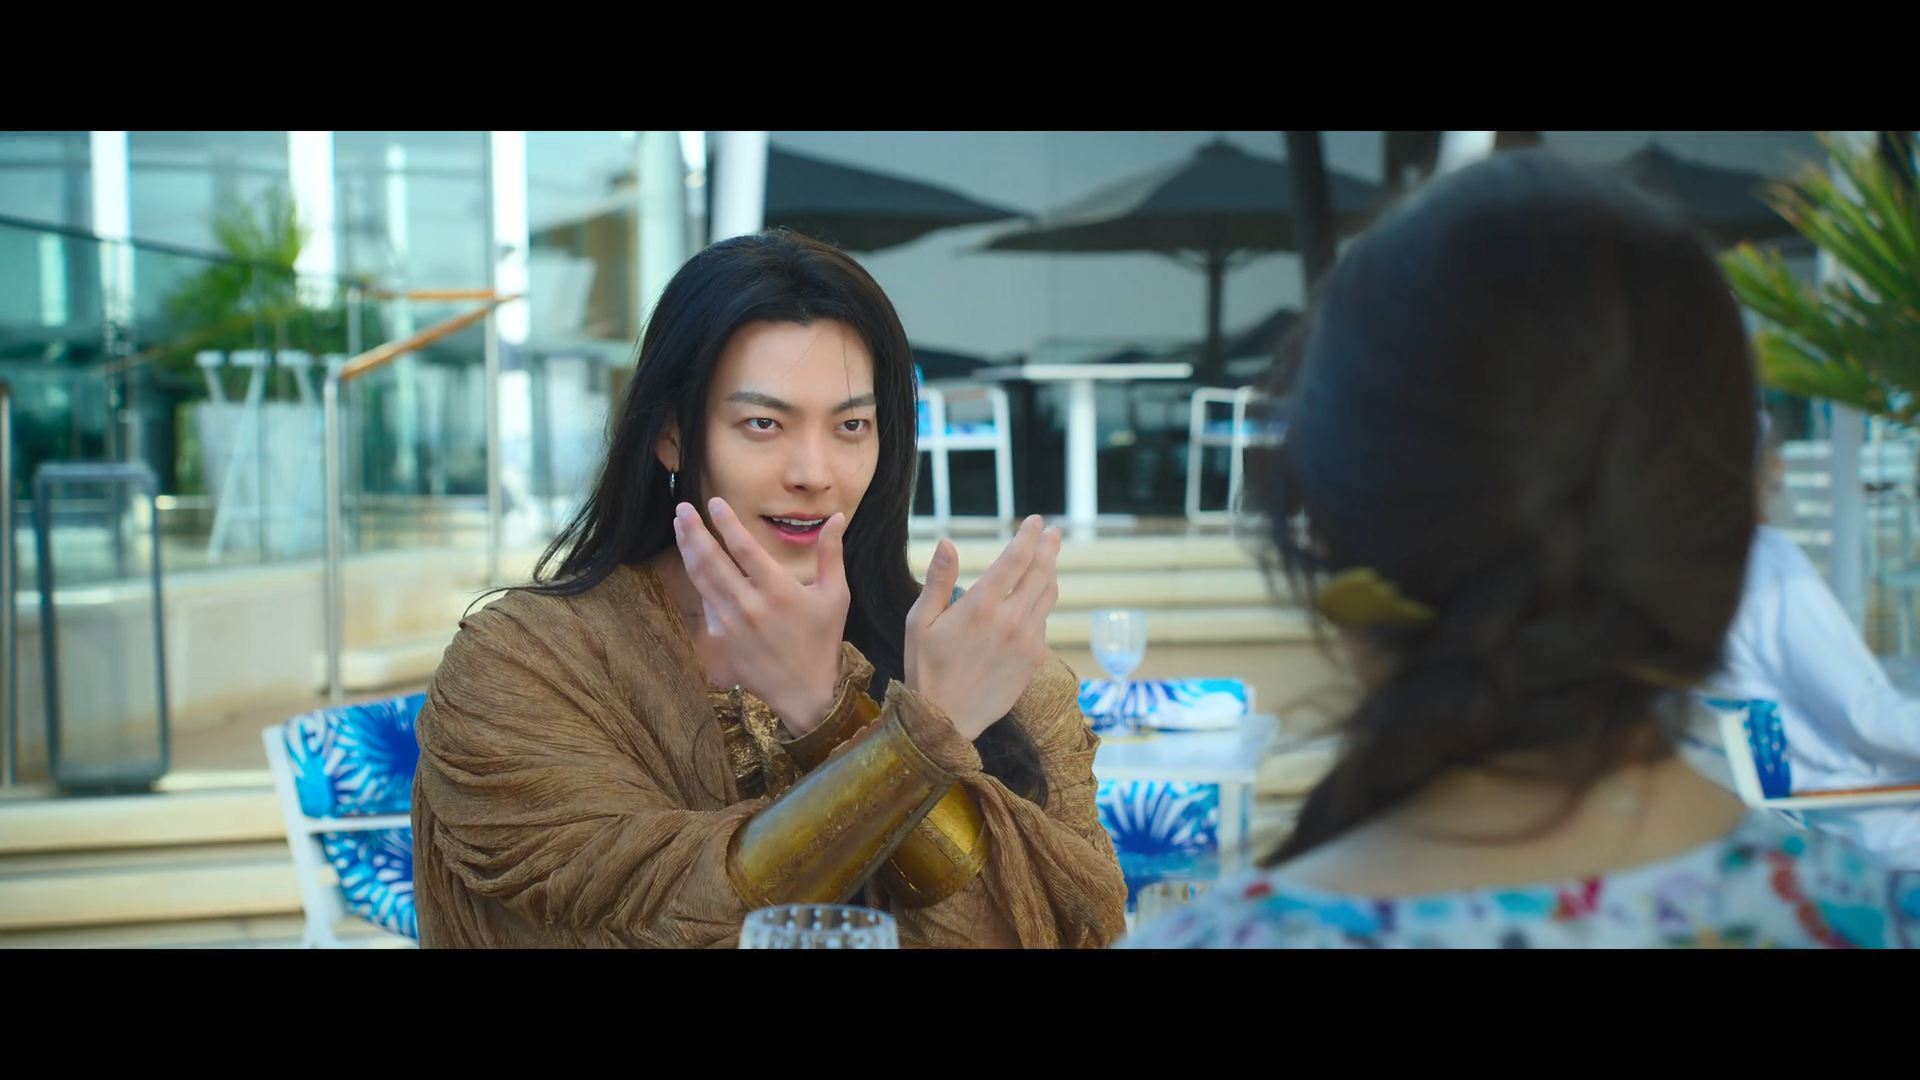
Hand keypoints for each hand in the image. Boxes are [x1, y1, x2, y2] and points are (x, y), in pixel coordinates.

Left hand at [673, 497, 849, 734]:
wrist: (803, 691)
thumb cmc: (822, 640)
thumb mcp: (835, 596)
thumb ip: (831, 554)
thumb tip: (836, 517)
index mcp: (778, 590)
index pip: (744, 548)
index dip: (726, 522)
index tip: (714, 502)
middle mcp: (749, 604)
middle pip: (712, 560)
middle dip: (694, 531)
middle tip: (682, 508)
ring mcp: (730, 623)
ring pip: (701, 579)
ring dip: (688, 550)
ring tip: (681, 528)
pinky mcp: (720, 638)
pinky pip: (706, 603)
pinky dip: (699, 580)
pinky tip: (694, 563)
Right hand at [905, 516, 1061, 739]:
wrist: (943, 722)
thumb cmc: (925, 668)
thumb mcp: (919, 622)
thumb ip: (938, 580)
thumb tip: (947, 542)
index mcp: (980, 607)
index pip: (1015, 560)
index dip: (1029, 536)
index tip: (1036, 522)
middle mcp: (1010, 621)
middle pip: (1041, 573)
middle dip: (1049, 548)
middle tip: (1053, 533)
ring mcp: (1026, 642)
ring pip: (1048, 597)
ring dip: (1050, 573)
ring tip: (1049, 560)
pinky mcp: (1033, 660)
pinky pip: (1044, 623)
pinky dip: (1041, 605)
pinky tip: (1034, 601)